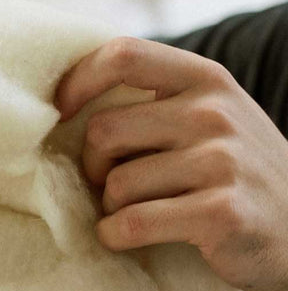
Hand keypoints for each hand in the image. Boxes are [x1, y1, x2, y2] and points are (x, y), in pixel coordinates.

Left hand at [55, 36, 287, 290]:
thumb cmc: (231, 172)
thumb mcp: (206, 117)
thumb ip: (153, 100)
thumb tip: (61, 96)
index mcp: (205, 79)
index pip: (122, 55)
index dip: (77, 81)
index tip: (60, 111)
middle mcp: (215, 113)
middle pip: (103, 131)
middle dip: (92, 165)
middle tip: (108, 184)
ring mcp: (223, 162)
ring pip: (115, 183)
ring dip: (110, 207)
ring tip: (134, 212)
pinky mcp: (221, 212)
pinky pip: (133, 222)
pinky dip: (115, 235)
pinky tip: (125, 236)